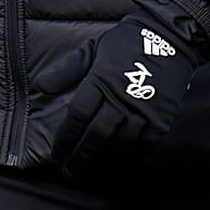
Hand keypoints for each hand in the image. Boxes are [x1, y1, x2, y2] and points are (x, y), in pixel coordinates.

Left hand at [49, 17, 199, 170]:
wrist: (169, 38)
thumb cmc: (125, 43)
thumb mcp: (91, 48)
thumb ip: (65, 69)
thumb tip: (41, 87)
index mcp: (101, 80)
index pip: (78, 116)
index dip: (65, 138)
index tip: (57, 153)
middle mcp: (122, 98)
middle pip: (96, 136)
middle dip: (79, 156)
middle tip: (68, 171)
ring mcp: (144, 111)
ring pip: (119, 145)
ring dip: (102, 160)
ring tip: (88, 170)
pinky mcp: (162, 119)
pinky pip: (143, 146)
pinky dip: (128, 157)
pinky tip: (116, 163)